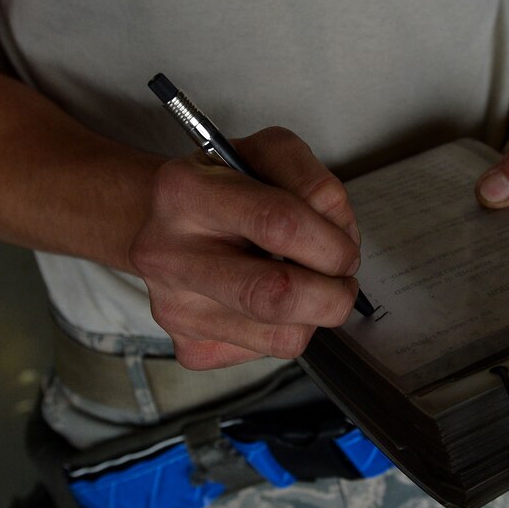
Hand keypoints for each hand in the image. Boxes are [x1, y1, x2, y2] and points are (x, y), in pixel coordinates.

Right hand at [129, 127, 361, 369]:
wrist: (163, 225)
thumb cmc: (223, 189)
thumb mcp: (264, 154)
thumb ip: (310, 179)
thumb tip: (339, 229)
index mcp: (184, 192)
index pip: (278, 224)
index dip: (330, 242)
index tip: (345, 248)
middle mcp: (168, 255)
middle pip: (276, 296)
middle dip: (332, 294)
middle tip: (342, 280)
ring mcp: (175, 308)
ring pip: (281, 337)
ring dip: (315, 314)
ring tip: (307, 284)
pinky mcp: (190, 347)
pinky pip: (267, 352)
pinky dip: (286, 328)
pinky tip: (270, 301)